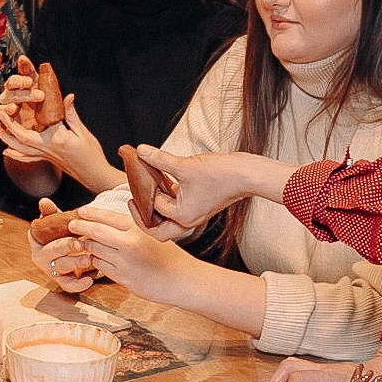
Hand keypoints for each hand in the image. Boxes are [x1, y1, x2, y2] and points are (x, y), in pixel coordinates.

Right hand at [0, 60, 43, 126]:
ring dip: (6, 108)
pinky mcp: (8, 125)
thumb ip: (41, 74)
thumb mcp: (47, 88)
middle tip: (40, 96)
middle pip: (10, 94)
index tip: (30, 82)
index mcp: (20, 86)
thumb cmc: (49, 102)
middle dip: (23, 95)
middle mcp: (11, 97)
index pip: (14, 81)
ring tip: (13, 109)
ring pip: (2, 108)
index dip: (20, 81)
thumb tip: (24, 59)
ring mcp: (8, 111)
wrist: (51, 124)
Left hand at [0, 95, 104, 183]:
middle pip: (21, 140)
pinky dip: (15, 154)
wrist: (95, 175)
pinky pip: (27, 158)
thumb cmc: (92, 154)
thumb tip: (67, 96)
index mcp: (55, 140)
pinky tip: (7, 150)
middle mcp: (47, 149)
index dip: (17, 120)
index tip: (9, 107)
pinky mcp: (47, 160)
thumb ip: (71, 114)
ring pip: (21, 150)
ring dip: (6, 140)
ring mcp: (46, 157)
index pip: (32, 128)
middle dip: (7, 127)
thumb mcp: (83, 132)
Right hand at [27, 200, 98, 294]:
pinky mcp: (62, 280)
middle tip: (82, 243)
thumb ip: (51, 212)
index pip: (40, 236)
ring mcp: (51, 269)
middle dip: (67, 246)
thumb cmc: (63, 233)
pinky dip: (78, 285)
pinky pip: (68, 285)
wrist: (72, 248)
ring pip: (62, 267)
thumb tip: (44, 201)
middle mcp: (41, 256)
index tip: (70, 227)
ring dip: (76, 263)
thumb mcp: (57, 221)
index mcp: (36, 240)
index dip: (52, 230)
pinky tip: (90, 279)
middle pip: (52, 251)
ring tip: (90, 258)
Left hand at [69, 213, 191, 300]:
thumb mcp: (152, 234)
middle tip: (71, 225)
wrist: (182, 280)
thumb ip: (131, 227)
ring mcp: (124, 262)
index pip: (107, 216)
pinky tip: (96, 259)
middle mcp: (129, 243)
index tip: (80, 212)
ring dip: (87, 246)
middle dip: (80, 227)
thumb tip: (107, 218)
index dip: (90, 213)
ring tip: (83, 242)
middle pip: (95, 232)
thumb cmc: (169, 256)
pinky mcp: (122, 278)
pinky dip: (95, 261)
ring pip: (94, 250)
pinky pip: (100, 266)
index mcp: (137, 228)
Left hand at [134, 145, 269, 228]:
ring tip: (147, 190)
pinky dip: (168, 200)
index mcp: (183, 217)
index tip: (135, 177)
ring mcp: (194, 214)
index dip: (143, 194)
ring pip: (167, 221)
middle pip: (158, 230)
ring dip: (156, 208)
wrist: (247, 174)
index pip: (153, 210)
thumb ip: (159, 159)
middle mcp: (188, 220)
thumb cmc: (221, 174)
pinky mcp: (199, 206)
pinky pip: (177, 210)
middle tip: (133, 202)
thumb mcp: (185, 165)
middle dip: (143, 218)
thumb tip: (140, 151)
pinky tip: (164, 182)